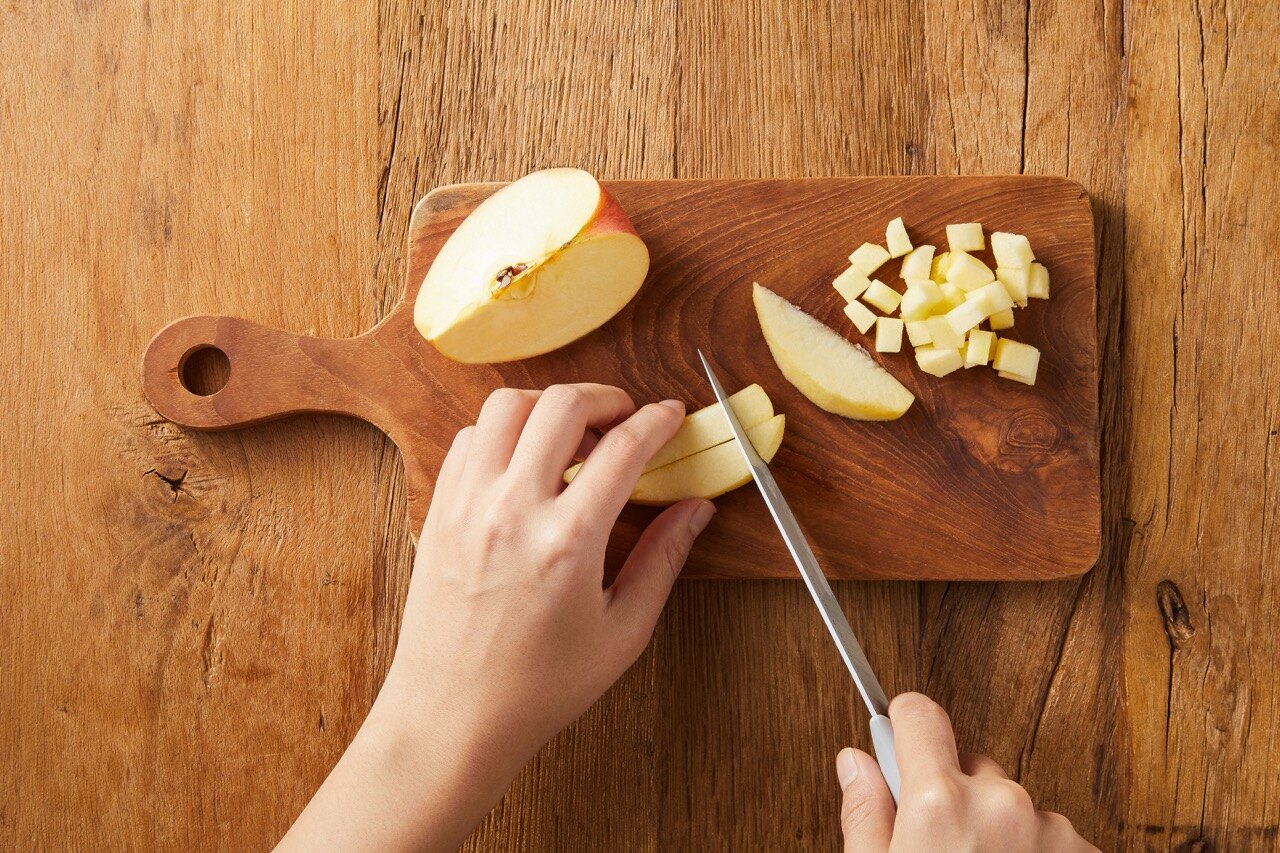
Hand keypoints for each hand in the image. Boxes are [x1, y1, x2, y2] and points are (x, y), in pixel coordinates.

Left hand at [278, 384, 714, 851]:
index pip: (624, 447)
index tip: (672, 415)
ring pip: (506, 406)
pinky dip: (502, 430)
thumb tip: (696, 510)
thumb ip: (663, 559)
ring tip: (573, 431)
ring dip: (548, 404)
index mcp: (568, 542)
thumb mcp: (622, 632)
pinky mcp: (439, 511)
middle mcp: (512, 510)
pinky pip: (470, 438)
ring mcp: (468, 506)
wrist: (451, 717)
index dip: (658, 420)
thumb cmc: (539, 687)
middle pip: (562, 406)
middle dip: (605, 397)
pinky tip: (525, 458)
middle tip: (626, 417)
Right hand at [837, 694, 1096, 851]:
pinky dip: (1034, 851)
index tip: (898, 728)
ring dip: (999, 827)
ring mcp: (1051, 828)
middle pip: (971, 766)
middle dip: (954, 793)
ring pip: (1013, 804)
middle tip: (939, 843)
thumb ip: (865, 814)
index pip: (920, 715)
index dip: (903, 721)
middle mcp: (1001, 803)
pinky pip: (1051, 834)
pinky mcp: (1086, 852)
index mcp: (940, 802)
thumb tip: (855, 763)